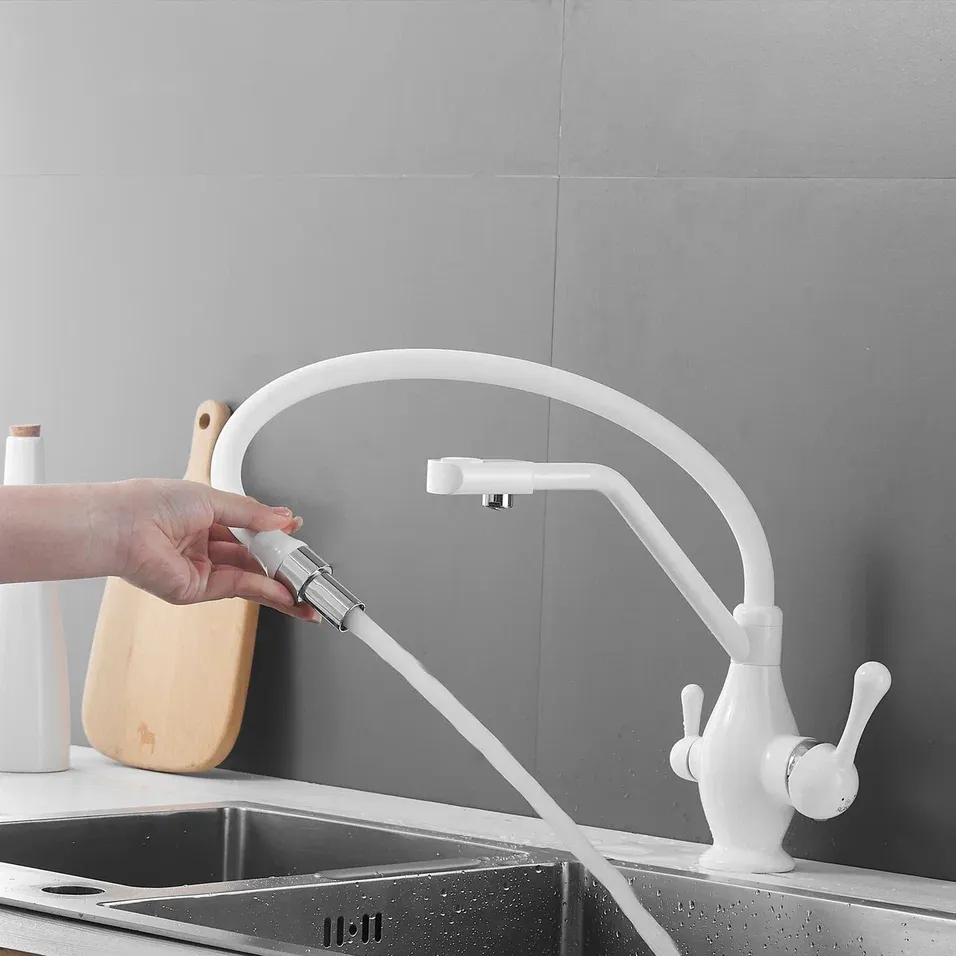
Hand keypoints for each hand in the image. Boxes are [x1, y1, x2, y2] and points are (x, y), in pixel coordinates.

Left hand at [109, 479, 319, 619]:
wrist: (122, 526)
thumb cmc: (150, 503)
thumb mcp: (213, 498)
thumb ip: (252, 513)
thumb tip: (283, 517)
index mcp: (204, 518)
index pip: (248, 530)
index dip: (274, 534)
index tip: (295, 535)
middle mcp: (202, 545)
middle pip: (252, 557)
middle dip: (281, 564)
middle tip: (306, 568)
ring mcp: (200, 569)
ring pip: (250, 577)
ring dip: (279, 583)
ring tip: (305, 585)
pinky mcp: (196, 589)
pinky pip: (238, 587)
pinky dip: (264, 590)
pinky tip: (283, 591)